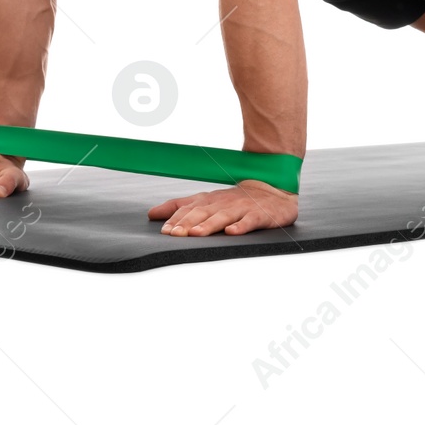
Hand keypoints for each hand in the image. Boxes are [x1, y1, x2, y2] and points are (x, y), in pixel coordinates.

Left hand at [147, 179, 297, 236]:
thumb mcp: (206, 201)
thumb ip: (179, 206)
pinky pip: (250, 221)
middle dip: (188, 223)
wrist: (273, 190)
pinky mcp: (260, 215)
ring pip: (223, 216)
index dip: (176, 219)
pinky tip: (232, 232)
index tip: (164, 230)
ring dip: (209, 225)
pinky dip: (241, 226)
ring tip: (196, 234)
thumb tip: (152, 213)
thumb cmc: (235, 200)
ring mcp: (242, 208)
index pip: (189, 208)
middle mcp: (223, 203)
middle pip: (203, 212)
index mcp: (210, 200)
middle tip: (175, 234)